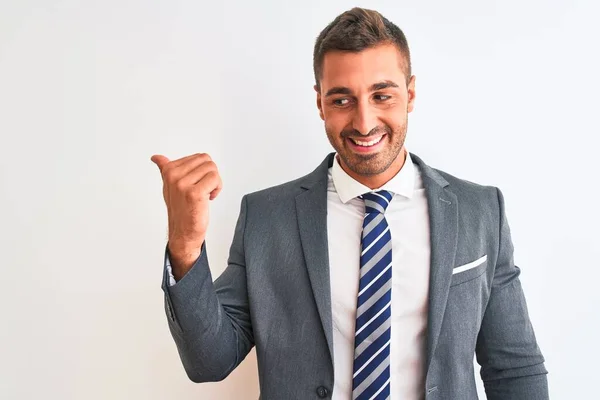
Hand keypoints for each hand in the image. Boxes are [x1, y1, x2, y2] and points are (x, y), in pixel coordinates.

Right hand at [151, 153, 222, 278]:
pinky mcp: (194, 193)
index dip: (204, 171)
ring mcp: (183, 184)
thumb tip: (156, 157)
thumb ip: (165, 169)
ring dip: (215, 182)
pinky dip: (217, 189)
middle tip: (204, 189)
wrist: (183, 232)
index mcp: (168, 170)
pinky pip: (214, 179)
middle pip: (207, 161)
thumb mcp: (169, 186)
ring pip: (212, 169)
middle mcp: (173, 176)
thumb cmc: (180, 209)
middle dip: (211, 175)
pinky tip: (209, 199)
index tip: (197, 184)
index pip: (199, 157)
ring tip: (206, 194)